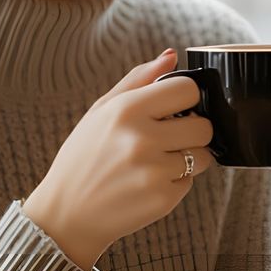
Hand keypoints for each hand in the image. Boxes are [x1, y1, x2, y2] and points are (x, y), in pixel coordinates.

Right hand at [25, 50, 214, 267]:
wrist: (66, 214)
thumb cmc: (83, 158)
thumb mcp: (100, 111)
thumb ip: (138, 80)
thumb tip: (170, 55)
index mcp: (126, 110)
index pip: (188, 89)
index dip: (186, 98)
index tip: (175, 108)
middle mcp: (142, 139)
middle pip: (204, 125)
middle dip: (192, 130)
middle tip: (170, 138)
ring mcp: (154, 171)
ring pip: (203, 155)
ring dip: (188, 158)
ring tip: (156, 162)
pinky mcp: (162, 199)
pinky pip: (190, 181)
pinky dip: (174, 182)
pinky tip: (147, 183)